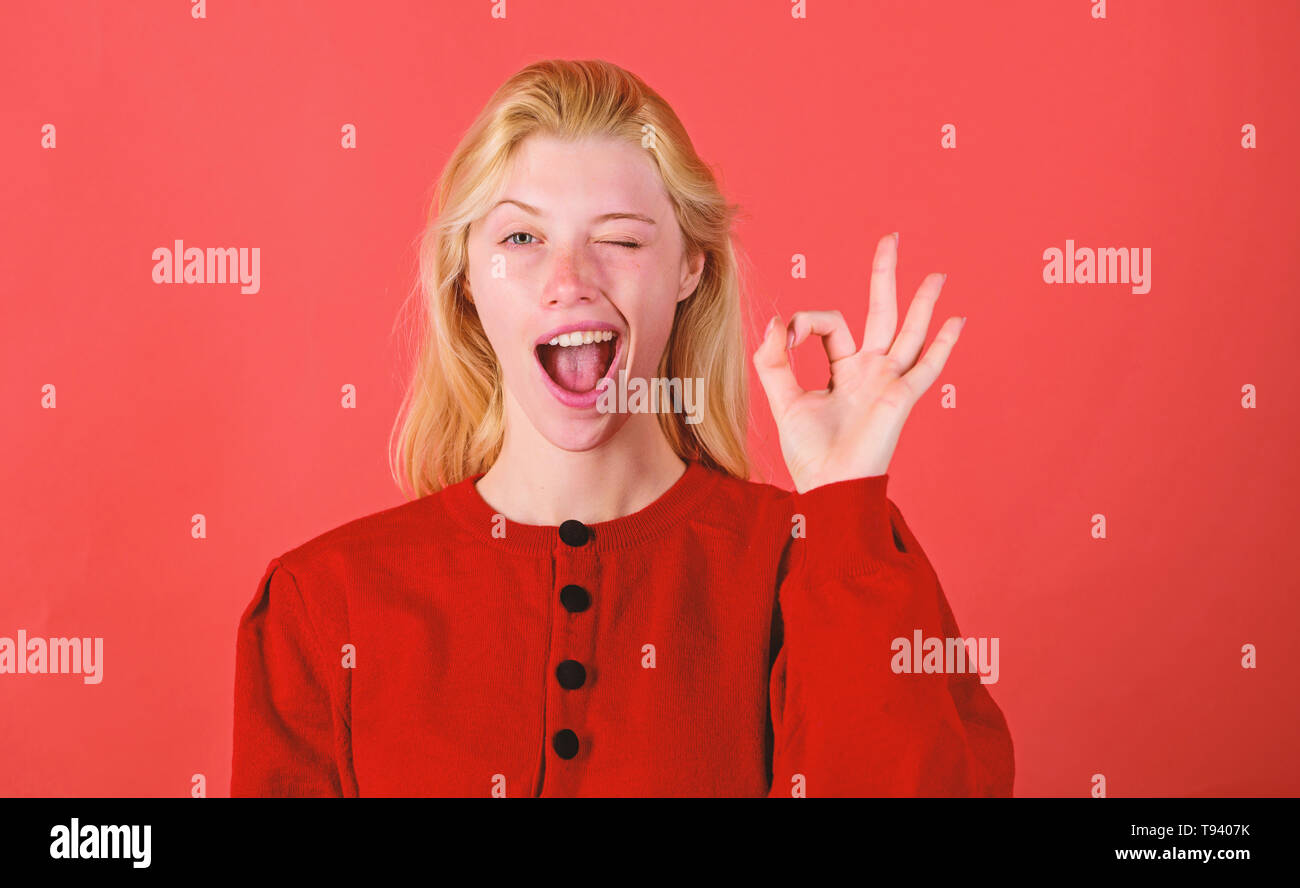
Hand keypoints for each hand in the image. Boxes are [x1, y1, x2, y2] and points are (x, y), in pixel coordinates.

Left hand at [752, 232, 964, 492]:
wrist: (828, 485)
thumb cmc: (809, 452)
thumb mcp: (783, 400)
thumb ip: (774, 361)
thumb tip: (776, 320)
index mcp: (842, 369)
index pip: (830, 324)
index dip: (805, 321)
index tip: (786, 335)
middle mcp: (869, 370)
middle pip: (880, 311)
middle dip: (884, 274)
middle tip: (890, 239)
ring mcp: (888, 381)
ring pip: (909, 331)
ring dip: (922, 302)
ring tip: (936, 275)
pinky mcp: (900, 397)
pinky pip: (926, 367)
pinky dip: (943, 345)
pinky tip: (957, 321)